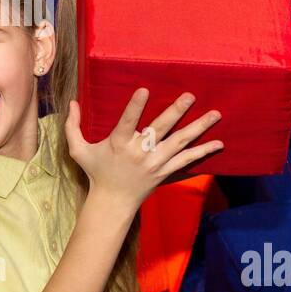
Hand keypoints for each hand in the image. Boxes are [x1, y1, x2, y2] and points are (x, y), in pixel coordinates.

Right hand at [64, 88, 222, 214]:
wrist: (113, 201)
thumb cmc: (96, 172)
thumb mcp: (78, 150)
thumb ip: (72, 126)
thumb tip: (71, 102)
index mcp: (118, 144)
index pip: (127, 122)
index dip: (135, 107)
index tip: (144, 90)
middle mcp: (139, 152)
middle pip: (160, 129)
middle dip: (176, 112)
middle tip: (190, 96)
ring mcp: (155, 163)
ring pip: (179, 143)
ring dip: (198, 128)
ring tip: (215, 114)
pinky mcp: (165, 171)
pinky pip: (187, 160)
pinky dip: (203, 152)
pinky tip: (219, 143)